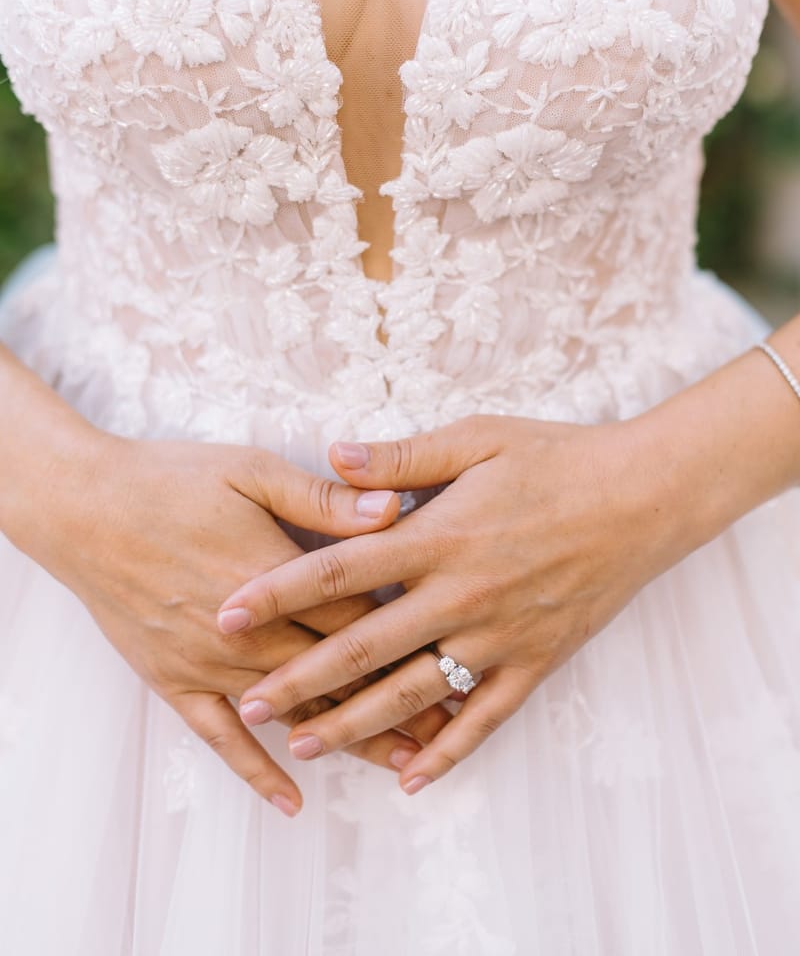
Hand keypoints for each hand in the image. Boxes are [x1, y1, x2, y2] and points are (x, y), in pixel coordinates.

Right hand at [7, 427, 450, 813]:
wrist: (84, 509)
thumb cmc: (171, 480)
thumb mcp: (251, 470)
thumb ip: (323, 498)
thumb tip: (393, 509)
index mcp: (277, 578)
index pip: (360, 620)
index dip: (414, 642)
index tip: (460, 660)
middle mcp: (250, 634)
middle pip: (340, 676)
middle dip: (398, 702)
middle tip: (450, 729)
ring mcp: (210, 664)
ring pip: (294, 711)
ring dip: (350, 739)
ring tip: (403, 763)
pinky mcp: (174, 680)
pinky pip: (220, 738)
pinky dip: (256, 771)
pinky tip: (292, 799)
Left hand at [220, 413, 694, 792]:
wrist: (643, 497)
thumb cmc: (557, 459)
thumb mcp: (477, 439)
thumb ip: (401, 458)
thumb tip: (332, 454)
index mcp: (439, 537)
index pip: (338, 570)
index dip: (276, 593)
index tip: (225, 613)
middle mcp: (461, 595)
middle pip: (363, 647)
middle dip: (299, 679)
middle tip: (246, 706)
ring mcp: (500, 636)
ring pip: (414, 694)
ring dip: (355, 723)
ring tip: (304, 746)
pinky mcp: (536, 662)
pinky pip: (485, 719)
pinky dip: (448, 754)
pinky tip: (409, 780)